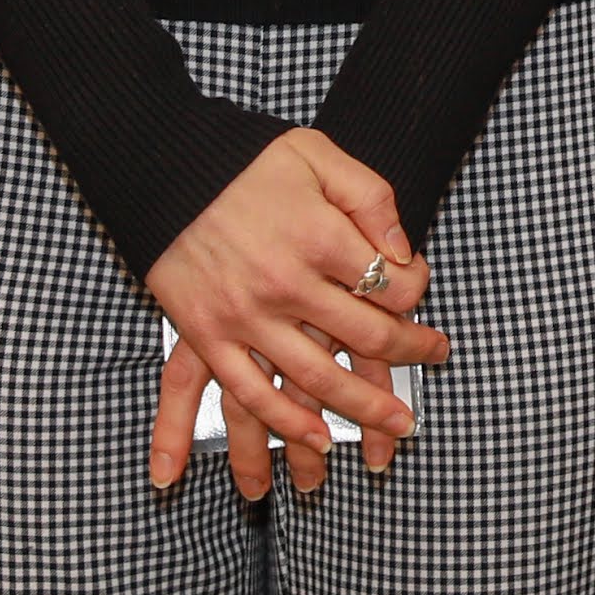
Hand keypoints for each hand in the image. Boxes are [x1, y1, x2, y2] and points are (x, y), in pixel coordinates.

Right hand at [140, 129, 451, 503]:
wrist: (160, 164)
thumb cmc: (243, 158)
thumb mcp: (317, 154)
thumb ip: (369, 197)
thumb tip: (402, 248)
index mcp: (318, 237)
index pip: (392, 282)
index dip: (417, 289)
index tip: (419, 290)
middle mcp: (285, 284)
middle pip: (366, 338)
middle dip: (410, 353)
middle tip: (434, 358)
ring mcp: (244, 316)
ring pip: (316, 379)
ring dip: (363, 410)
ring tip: (396, 428)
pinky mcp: (206, 335)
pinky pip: (249, 392)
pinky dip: (285, 424)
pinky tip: (317, 440)